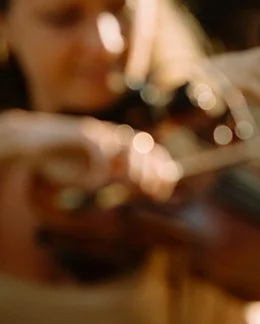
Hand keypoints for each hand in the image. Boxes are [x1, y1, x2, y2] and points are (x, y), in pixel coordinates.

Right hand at [2, 111, 180, 201]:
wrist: (33, 141)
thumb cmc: (63, 159)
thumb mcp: (93, 170)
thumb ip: (115, 174)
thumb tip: (144, 185)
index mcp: (118, 142)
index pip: (150, 151)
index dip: (160, 170)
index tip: (163, 192)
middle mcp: (112, 134)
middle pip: (144, 147)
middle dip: (151, 170)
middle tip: (151, 191)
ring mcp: (98, 130)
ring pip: (127, 144)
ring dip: (134, 167)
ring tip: (133, 184)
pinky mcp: (81, 132)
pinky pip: (98, 148)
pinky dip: (99, 167)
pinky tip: (93, 182)